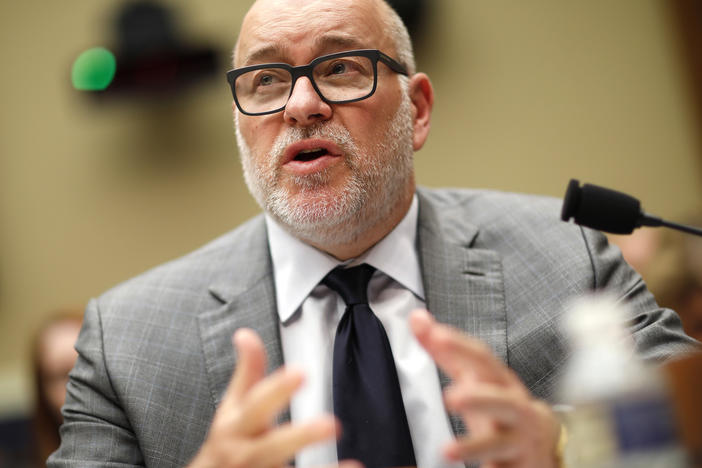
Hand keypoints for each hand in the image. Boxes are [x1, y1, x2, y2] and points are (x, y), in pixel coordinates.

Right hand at [188, 328, 359, 467]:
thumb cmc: (227, 442)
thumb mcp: (231, 408)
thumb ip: (246, 373)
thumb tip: (246, 333)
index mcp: (236, 427)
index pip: (257, 405)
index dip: (277, 389)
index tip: (300, 372)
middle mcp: (246, 454)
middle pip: (273, 446)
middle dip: (301, 436)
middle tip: (333, 425)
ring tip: (355, 467)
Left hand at [410, 310, 560, 467]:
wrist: (539, 439)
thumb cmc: (499, 402)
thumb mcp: (472, 375)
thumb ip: (443, 349)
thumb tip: (417, 317)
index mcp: (498, 380)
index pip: (482, 358)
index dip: (461, 346)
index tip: (436, 336)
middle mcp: (513, 405)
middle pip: (501, 399)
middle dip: (479, 397)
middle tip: (451, 397)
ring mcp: (518, 437)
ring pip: (502, 442)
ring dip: (475, 445)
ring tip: (448, 451)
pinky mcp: (518, 462)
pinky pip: (501, 464)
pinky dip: (485, 465)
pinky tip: (460, 460)